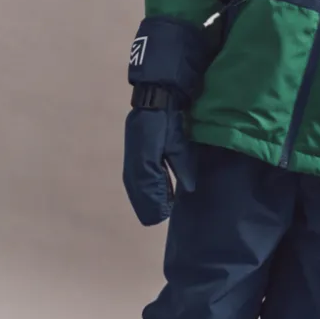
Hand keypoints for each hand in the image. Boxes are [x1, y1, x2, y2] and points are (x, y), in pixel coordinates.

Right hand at [122, 101, 197, 225]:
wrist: (153, 102)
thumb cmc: (167, 122)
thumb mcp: (178, 144)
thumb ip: (182, 167)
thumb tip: (188, 189)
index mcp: (144, 163)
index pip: (150, 192)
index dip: (158, 205)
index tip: (166, 214)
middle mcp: (134, 166)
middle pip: (140, 195)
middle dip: (152, 206)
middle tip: (163, 216)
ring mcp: (131, 163)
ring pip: (136, 190)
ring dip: (147, 201)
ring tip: (159, 212)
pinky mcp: (132, 160)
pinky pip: (135, 183)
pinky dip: (143, 192)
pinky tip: (153, 198)